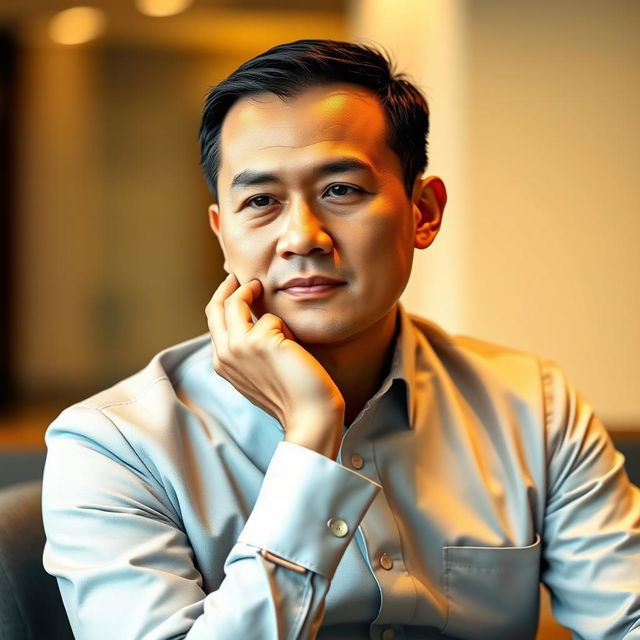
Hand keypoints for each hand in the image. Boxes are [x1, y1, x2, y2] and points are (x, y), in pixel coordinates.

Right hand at [205, 274, 344, 458]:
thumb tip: (254, 321)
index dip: (223, 300)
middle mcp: (224, 355)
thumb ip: (247, 349)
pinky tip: (294, 349)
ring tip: (268, 297)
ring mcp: (239, 347)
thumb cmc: (290, 394)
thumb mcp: (257, 370)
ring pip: (237, 304)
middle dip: (229, 287)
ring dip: (252, 294)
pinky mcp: (261, 341)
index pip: (213, 322)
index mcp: (221, 363)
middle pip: (216, 308)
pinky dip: (284, 327)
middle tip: (244, 277)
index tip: (235, 287)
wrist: (308, 414)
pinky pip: (272, 318)